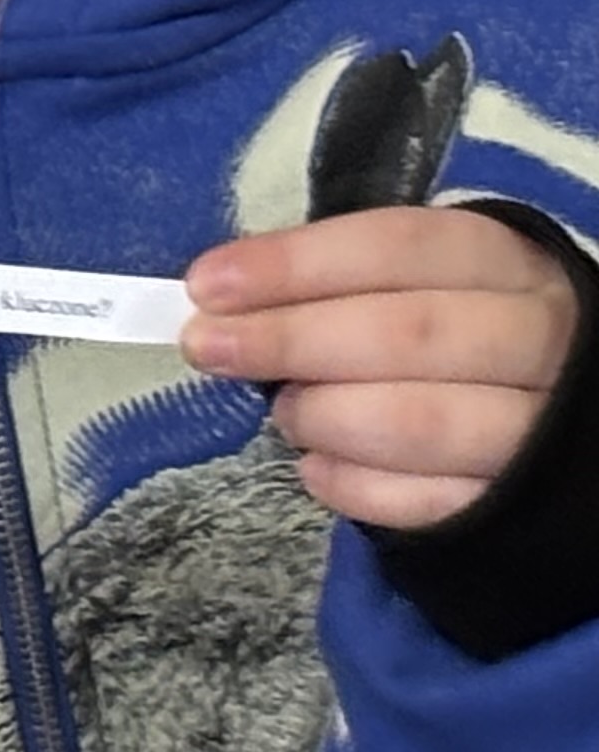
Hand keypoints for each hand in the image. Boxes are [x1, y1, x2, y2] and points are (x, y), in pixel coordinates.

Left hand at [185, 207, 581, 530]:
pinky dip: (354, 486)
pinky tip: (315, 468)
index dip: (295, 264)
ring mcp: (540, 426)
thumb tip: (218, 299)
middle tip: (210, 348)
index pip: (397, 246)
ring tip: (284, 414)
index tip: (205, 286)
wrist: (547, 408)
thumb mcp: (412, 281)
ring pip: (420, 422)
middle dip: (290, 340)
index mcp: (503, 262)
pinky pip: (427, 503)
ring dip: (324, 416)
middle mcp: (538, 337)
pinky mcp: (521, 504)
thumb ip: (330, 283)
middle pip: (408, 333)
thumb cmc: (450, 324)